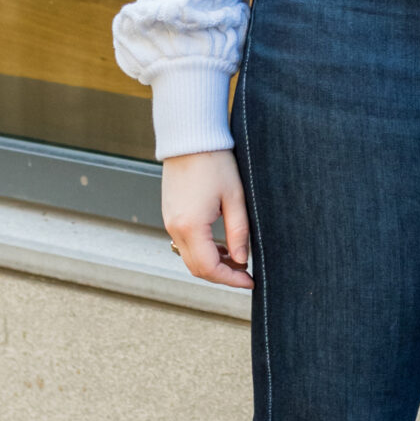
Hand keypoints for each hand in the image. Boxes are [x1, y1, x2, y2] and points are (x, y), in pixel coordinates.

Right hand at [160, 149, 251, 290]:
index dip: (230, 280)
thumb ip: (239, 233)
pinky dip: (202, 251)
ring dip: (212, 264)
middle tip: (245, 273)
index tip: (250, 281)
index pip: (209, 268)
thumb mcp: (235, 198)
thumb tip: (242, 260)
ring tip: (237, 259)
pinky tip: (220, 245)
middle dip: (222, 275)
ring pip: (189, 257)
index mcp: (191, 226)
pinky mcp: (170, 215)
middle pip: (196, 268)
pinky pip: (185, 243)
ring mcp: (169, 222)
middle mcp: (175, 228)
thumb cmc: (215, 163)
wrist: (190, 139)